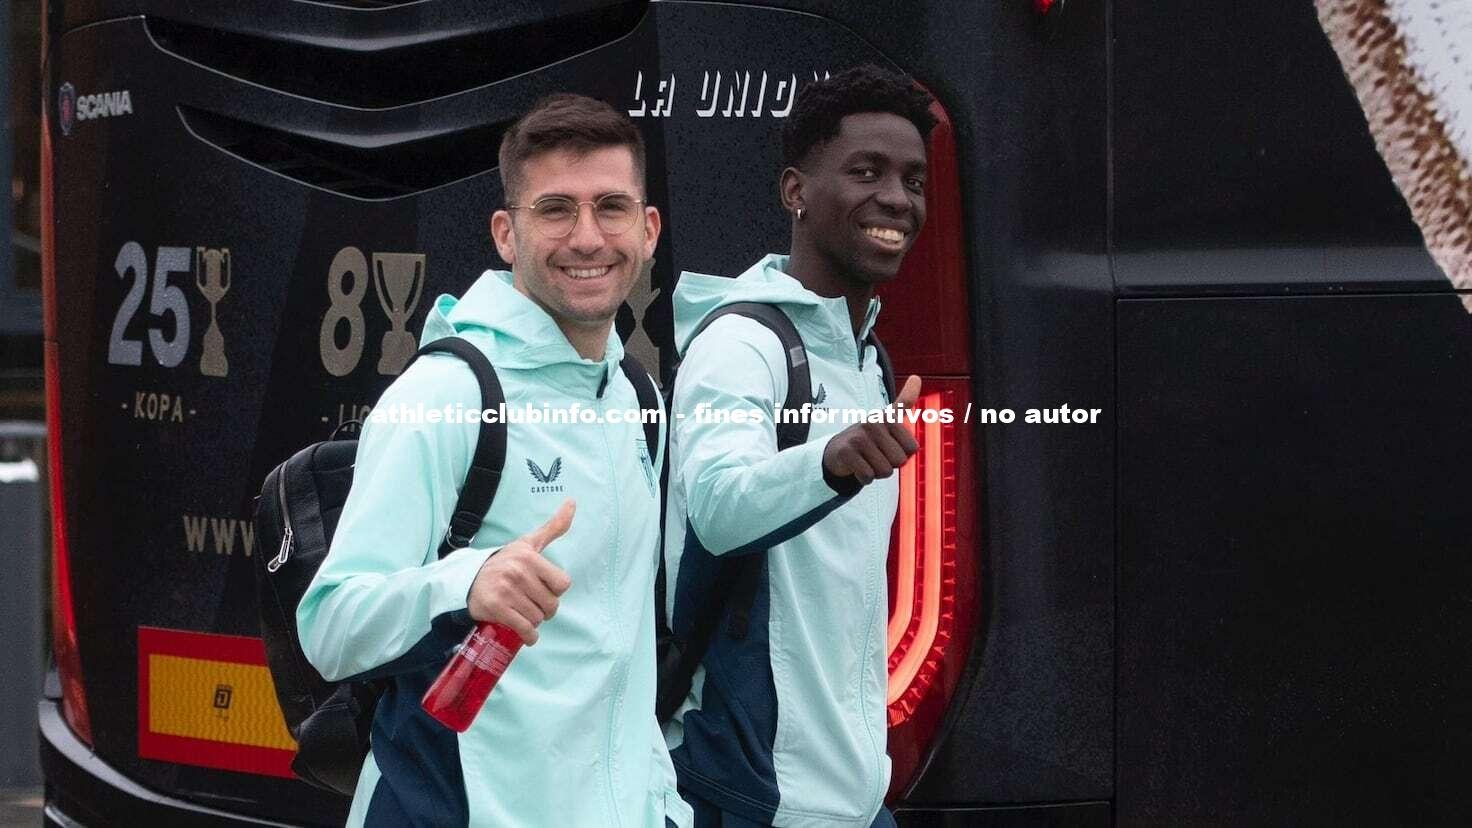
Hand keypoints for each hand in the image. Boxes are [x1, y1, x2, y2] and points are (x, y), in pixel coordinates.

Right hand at [467, 499, 574, 644]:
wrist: (467, 580)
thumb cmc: (504, 563)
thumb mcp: (528, 543)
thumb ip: (553, 527)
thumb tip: (573, 503)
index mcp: (529, 556)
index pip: (563, 584)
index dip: (555, 590)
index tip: (543, 589)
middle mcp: (518, 572)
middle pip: (552, 604)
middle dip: (545, 609)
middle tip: (533, 605)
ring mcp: (506, 591)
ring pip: (538, 618)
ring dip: (535, 621)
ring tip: (524, 614)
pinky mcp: (496, 608)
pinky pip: (524, 629)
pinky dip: (529, 636)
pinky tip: (527, 634)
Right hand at [821, 375, 921, 485]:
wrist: (837, 450)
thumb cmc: (869, 436)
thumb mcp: (888, 417)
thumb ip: (905, 401)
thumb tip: (916, 377)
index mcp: (887, 416)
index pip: (912, 449)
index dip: (903, 454)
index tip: (889, 446)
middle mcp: (873, 423)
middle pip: (899, 461)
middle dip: (890, 465)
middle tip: (876, 455)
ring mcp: (858, 437)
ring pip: (885, 471)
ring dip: (877, 473)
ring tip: (867, 460)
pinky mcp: (846, 452)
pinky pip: (868, 476)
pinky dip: (864, 478)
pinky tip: (857, 468)